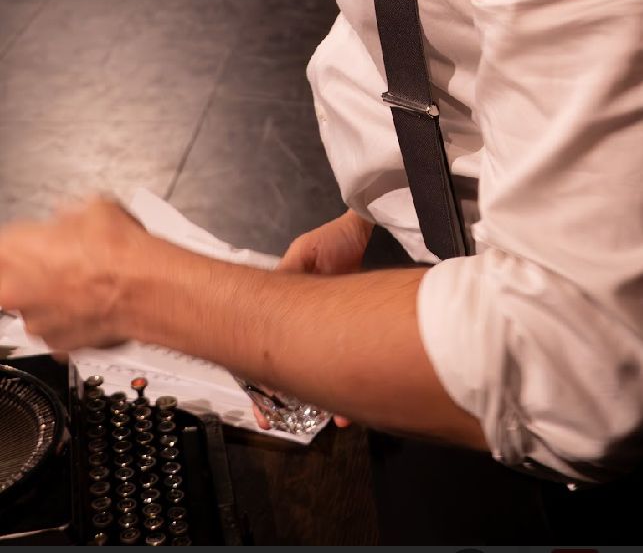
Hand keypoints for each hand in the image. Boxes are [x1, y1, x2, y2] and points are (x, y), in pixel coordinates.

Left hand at [0, 197, 148, 351]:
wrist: (145, 288)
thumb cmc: (118, 250)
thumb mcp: (92, 208)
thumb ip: (66, 219)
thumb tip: (70, 222)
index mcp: (12, 252)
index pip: (2, 250)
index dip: (18, 246)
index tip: (31, 245)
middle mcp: (13, 291)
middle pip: (9, 282)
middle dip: (30, 272)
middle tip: (56, 261)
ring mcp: (33, 322)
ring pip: (33, 306)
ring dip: (51, 296)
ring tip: (84, 279)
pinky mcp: (55, 343)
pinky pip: (55, 326)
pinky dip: (69, 316)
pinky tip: (92, 299)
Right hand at [251, 209, 372, 430]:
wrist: (365, 234)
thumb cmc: (333, 240)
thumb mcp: (305, 253)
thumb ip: (288, 274)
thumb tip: (269, 302)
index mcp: (287, 307)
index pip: (269, 350)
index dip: (263, 381)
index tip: (264, 406)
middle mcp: (306, 324)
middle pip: (294, 369)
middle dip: (292, 399)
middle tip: (293, 420)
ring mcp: (329, 330)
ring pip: (322, 372)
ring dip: (325, 395)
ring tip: (335, 417)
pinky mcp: (351, 332)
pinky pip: (347, 363)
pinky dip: (348, 382)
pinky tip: (353, 399)